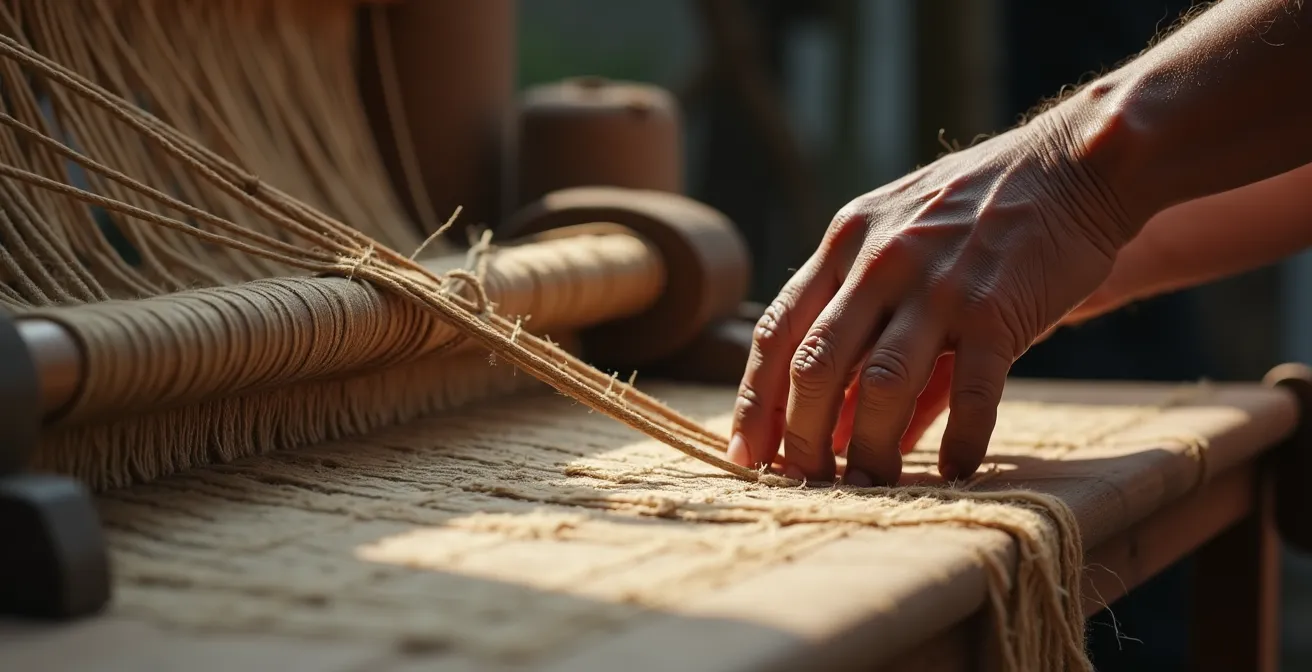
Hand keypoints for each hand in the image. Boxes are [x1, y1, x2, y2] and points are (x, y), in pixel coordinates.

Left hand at [728, 114, 1136, 485]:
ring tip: (867, 487)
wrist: (1073, 164)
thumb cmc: (978, 215)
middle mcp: (879, 261)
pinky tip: (952, 472)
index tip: (745, 453)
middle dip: (800, 436)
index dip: (755, 400)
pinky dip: (958, 441)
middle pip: (815, 365)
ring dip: (869, 450)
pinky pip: (970, 392)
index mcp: (845, 242)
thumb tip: (839, 421)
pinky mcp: (997, 309)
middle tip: (801, 483)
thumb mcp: (900, 242)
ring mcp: (938, 284)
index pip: (777, 330)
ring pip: (881, 386)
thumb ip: (865, 321)